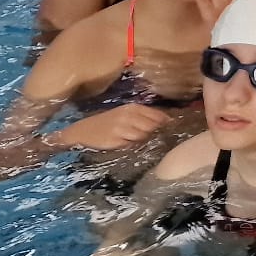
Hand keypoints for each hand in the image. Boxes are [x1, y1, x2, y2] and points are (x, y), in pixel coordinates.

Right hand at [52, 104, 171, 151]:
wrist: (83, 130)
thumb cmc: (107, 122)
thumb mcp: (125, 114)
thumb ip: (144, 116)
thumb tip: (168, 122)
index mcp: (133, 108)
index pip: (158, 116)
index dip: (166, 124)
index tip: (172, 130)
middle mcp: (128, 116)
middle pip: (153, 127)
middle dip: (158, 133)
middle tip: (161, 140)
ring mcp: (122, 129)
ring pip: (144, 137)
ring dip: (147, 141)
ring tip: (147, 144)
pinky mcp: (116, 141)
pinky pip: (132, 145)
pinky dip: (136, 147)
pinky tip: (134, 147)